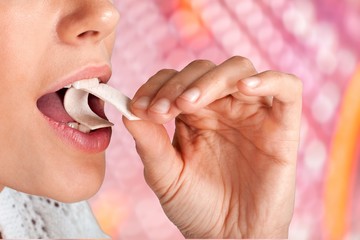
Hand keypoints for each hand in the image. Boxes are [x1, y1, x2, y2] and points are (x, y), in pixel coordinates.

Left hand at [123, 56, 301, 238]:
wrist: (231, 239)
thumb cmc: (198, 207)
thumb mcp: (166, 177)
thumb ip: (149, 144)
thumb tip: (127, 112)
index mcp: (194, 116)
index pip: (175, 80)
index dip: (156, 86)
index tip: (138, 108)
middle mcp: (222, 109)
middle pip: (204, 70)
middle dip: (179, 84)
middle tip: (162, 110)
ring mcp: (252, 114)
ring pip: (239, 70)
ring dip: (211, 80)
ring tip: (189, 104)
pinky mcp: (283, 126)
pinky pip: (286, 89)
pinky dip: (269, 80)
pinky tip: (244, 88)